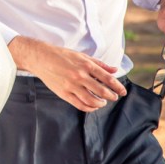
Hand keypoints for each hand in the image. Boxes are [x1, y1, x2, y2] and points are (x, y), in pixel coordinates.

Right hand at [9, 36, 125, 112]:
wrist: (41, 58)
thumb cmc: (62, 55)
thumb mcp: (82, 56)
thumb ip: (99, 64)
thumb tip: (114, 70)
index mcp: (86, 64)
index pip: (107, 78)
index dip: (117, 87)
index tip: (123, 92)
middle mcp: (80, 75)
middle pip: (102, 91)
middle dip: (111, 96)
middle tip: (114, 97)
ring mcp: (71, 85)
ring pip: (91, 100)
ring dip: (100, 103)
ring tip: (103, 102)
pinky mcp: (63, 93)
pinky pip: (80, 104)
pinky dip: (89, 108)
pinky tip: (92, 106)